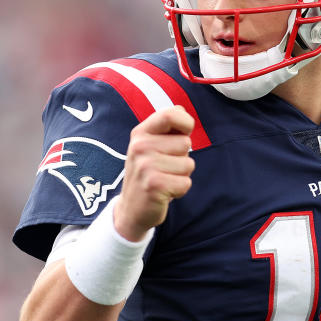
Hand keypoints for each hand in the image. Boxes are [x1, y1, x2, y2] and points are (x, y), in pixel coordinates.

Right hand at [114, 106, 195, 240]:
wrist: (131, 209)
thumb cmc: (149, 173)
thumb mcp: (151, 146)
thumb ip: (166, 129)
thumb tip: (182, 110)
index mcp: (140, 133)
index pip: (171, 114)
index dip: (186, 123)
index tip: (183, 135)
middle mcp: (140, 146)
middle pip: (185, 143)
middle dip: (183, 158)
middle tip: (165, 168)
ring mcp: (146, 165)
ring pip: (188, 164)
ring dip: (181, 175)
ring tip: (164, 179)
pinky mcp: (154, 185)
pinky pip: (186, 183)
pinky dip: (180, 190)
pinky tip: (164, 192)